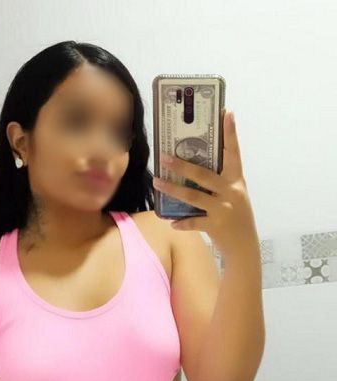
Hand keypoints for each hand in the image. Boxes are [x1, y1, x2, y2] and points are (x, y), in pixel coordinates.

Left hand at [152, 111, 259, 257]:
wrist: (245, 247)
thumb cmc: (236, 218)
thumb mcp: (234, 196)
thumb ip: (219, 183)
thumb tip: (191, 169)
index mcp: (237, 181)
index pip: (234, 153)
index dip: (230, 133)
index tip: (226, 113)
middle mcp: (231, 192)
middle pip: (204, 174)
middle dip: (182, 165)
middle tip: (164, 157)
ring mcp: (224, 209)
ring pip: (194, 196)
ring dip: (173, 189)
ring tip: (157, 183)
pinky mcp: (216, 226)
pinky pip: (194, 222)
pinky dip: (182, 222)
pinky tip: (172, 222)